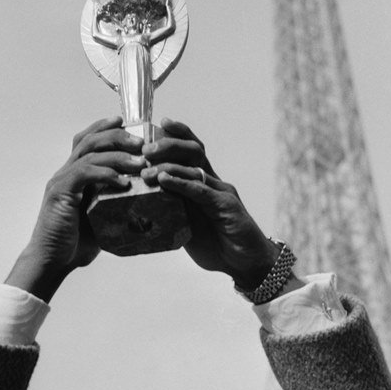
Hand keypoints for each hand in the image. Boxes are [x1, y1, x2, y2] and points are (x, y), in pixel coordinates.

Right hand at [7, 117, 145, 300]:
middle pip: (89, 140)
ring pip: (89, 153)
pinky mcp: (60, 193)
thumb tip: (146, 204)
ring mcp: (61, 181)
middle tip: (141, 142)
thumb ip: (115, 205)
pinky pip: (84, 174)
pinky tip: (123, 181)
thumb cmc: (77, 243)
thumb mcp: (102, 218)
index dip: (105, 128)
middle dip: (117, 136)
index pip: (87, 140)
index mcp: (74, 175)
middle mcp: (65, 173)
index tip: (127, 123)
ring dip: (117, 154)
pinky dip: (105, 174)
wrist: (53, 261)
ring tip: (140, 161)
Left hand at [141, 119, 279, 288]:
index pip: (191, 152)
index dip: (176, 136)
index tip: (157, 125)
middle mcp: (214, 183)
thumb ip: (172, 215)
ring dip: (168, 164)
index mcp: (206, 185)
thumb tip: (143, 211)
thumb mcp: (188, 228)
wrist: (247, 264)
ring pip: (195, 167)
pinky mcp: (225, 205)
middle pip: (193, 151)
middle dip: (168, 144)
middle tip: (144, 150)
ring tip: (146, 167)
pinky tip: (164, 180)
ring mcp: (221, 192)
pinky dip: (181, 183)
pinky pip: (200, 190)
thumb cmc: (219, 247)